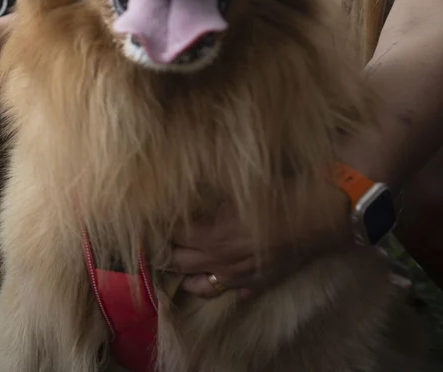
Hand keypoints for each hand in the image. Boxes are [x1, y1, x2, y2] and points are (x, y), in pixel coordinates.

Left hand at [167, 191, 351, 298]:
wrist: (327, 213)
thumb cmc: (283, 191)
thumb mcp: (239, 185)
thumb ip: (208, 192)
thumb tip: (183, 185)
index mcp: (212, 235)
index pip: (171, 236)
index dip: (158, 226)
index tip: (148, 217)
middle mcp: (221, 261)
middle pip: (177, 262)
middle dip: (163, 251)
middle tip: (155, 239)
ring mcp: (241, 276)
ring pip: (200, 286)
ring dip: (185, 275)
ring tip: (177, 262)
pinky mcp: (261, 282)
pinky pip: (232, 292)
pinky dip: (219, 285)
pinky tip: (215, 275)